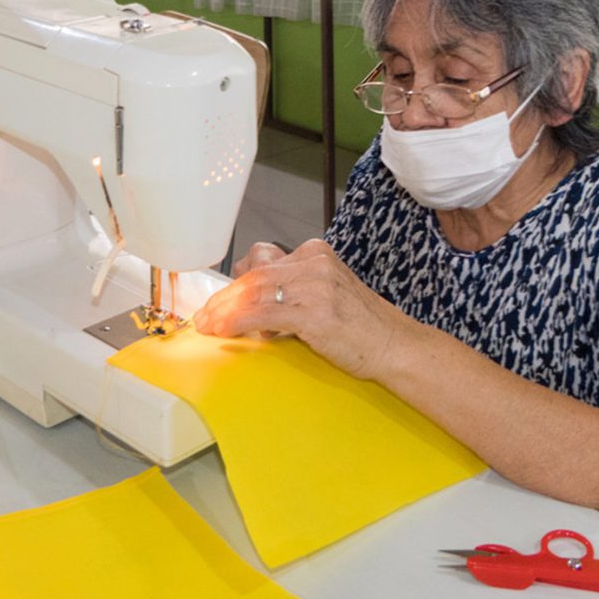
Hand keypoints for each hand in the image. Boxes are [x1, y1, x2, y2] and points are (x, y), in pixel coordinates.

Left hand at [192, 239, 406, 379]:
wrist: (394, 345)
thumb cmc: (360, 325)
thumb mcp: (325, 292)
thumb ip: (293, 289)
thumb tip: (253, 301)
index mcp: (315, 254)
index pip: (261, 260)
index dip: (235, 281)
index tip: (220, 299)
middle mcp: (314, 263)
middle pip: (254, 276)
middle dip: (224, 298)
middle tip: (204, 316)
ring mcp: (315, 286)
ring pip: (254, 293)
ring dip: (225, 312)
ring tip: (208, 326)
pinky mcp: (314, 313)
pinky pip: (263, 314)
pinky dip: (238, 323)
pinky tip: (225, 331)